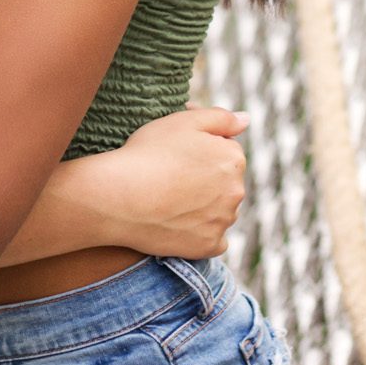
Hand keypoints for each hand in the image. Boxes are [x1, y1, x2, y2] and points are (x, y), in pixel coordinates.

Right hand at [87, 107, 247, 258]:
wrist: (118, 196)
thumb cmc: (148, 153)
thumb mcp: (183, 121)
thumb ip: (221, 118)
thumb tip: (246, 120)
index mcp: (234, 158)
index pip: (225, 152)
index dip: (199, 150)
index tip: (176, 154)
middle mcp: (236, 192)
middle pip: (226, 183)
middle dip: (206, 179)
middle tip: (171, 176)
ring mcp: (223, 222)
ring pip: (220, 211)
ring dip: (204, 206)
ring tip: (170, 200)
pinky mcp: (208, 246)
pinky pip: (212, 240)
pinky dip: (200, 233)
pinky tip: (178, 223)